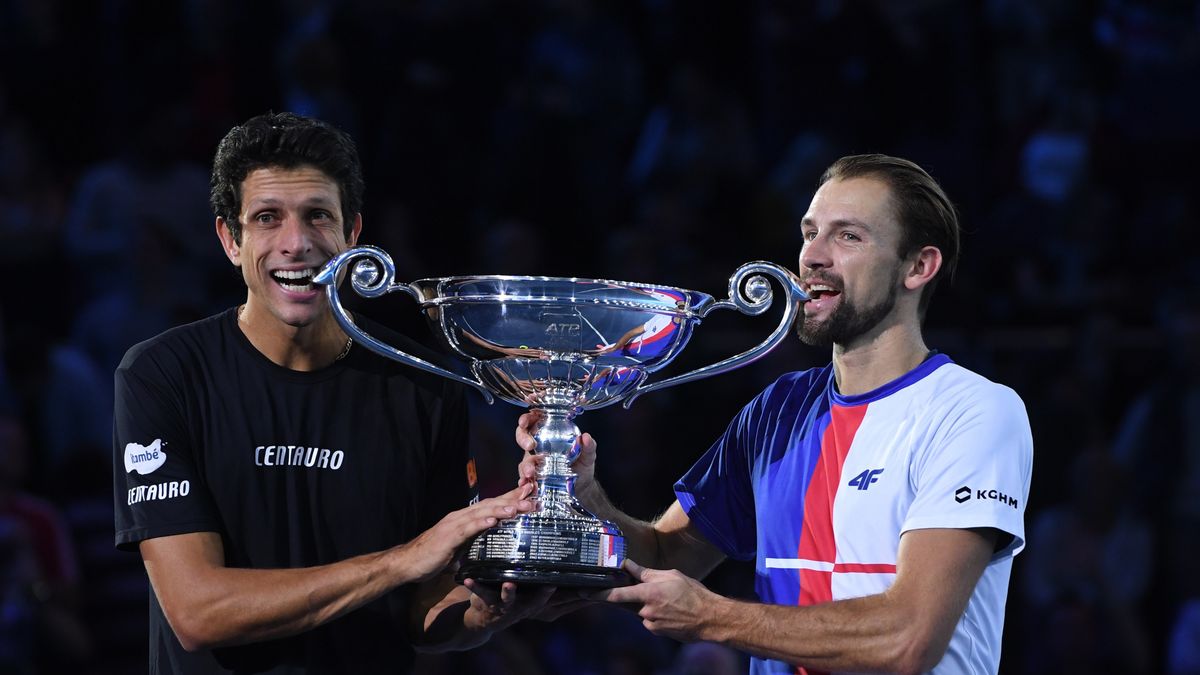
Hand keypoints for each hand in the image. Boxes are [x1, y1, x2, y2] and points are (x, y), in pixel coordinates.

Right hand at [398, 485, 534, 582]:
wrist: (408, 562)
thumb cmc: (433, 556)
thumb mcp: (460, 548)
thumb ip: (475, 543)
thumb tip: (492, 547)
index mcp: (465, 518)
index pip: (492, 505)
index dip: (511, 498)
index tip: (529, 494)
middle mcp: (461, 517)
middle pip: (491, 504)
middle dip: (513, 500)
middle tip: (533, 496)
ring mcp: (453, 525)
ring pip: (481, 513)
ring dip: (501, 509)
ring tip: (519, 506)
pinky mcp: (448, 537)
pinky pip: (467, 528)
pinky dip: (481, 523)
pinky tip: (493, 520)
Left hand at [461, 580, 554, 631]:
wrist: (482, 621)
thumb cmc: (508, 601)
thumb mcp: (523, 599)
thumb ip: (533, 586)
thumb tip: (548, 562)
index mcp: (529, 604)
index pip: (543, 599)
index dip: (549, 594)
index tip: (554, 585)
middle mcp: (518, 607)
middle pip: (530, 602)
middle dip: (537, 596)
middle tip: (546, 585)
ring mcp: (502, 606)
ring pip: (507, 600)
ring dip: (509, 592)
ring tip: (509, 584)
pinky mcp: (487, 602)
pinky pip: (481, 593)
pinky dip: (475, 586)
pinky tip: (469, 579)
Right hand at [515, 411, 597, 493]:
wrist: (581, 487)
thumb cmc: (582, 465)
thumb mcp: (588, 455)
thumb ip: (589, 446)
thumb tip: (586, 437)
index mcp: (549, 433)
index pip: (534, 421)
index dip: (526, 418)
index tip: (525, 420)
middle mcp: (538, 446)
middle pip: (522, 436)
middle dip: (522, 438)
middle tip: (530, 445)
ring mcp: (534, 462)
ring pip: (524, 460)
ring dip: (525, 465)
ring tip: (531, 472)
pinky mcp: (534, 478)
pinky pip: (525, 478)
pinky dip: (523, 481)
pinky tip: (525, 484)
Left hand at [594, 559, 718, 642]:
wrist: (710, 619)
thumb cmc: (693, 593)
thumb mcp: (671, 575)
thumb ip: (646, 573)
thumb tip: (627, 565)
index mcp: (649, 593)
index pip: (618, 594)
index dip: (599, 594)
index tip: (585, 592)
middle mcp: (646, 610)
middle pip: (629, 602)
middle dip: (634, 596)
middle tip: (650, 591)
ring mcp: (651, 623)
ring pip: (640, 611)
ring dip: (648, 605)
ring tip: (670, 600)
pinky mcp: (657, 632)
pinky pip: (649, 620)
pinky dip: (655, 614)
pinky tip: (671, 611)